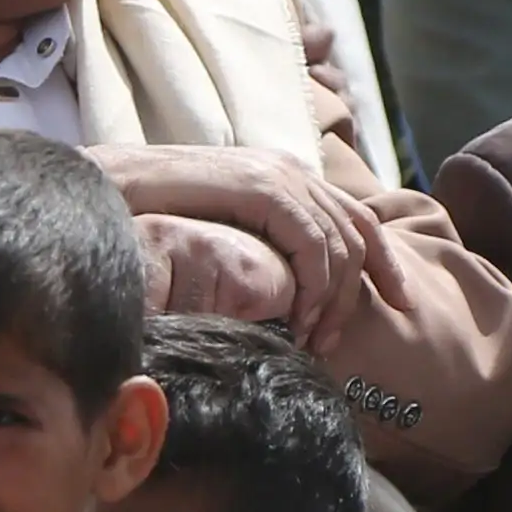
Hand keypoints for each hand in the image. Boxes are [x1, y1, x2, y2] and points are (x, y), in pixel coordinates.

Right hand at [96, 143, 391, 330]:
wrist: (109, 188)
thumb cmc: (150, 216)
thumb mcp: (216, 230)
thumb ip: (253, 244)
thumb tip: (278, 285)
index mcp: (284, 175)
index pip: (357, 215)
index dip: (386, 261)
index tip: (402, 302)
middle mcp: (290, 170)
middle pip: (361, 230)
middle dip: (373, 286)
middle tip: (343, 340)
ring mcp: (278, 176)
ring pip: (341, 244)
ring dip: (334, 301)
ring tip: (313, 342)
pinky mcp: (263, 190)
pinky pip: (313, 247)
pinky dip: (314, 290)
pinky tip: (297, 322)